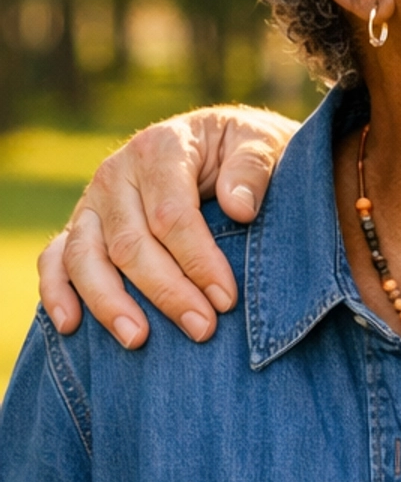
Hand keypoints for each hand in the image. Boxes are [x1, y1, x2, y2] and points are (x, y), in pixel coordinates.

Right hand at [37, 107, 297, 347]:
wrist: (217, 142)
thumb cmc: (242, 150)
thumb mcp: (263, 142)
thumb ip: (253, 168)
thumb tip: (239, 209)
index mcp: (161, 148)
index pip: (171, 215)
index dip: (198, 260)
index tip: (226, 299)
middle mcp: (116, 173)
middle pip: (129, 243)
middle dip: (166, 292)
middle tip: (202, 329)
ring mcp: (92, 201)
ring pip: (85, 256)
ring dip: (109, 303)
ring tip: (138, 340)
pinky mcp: (79, 225)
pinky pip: (56, 259)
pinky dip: (57, 292)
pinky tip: (70, 326)